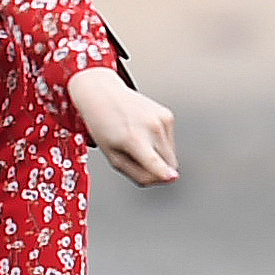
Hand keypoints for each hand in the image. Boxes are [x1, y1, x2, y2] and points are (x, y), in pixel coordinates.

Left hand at [68, 68, 177, 185]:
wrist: (103, 95)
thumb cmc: (104, 126)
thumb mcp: (112, 157)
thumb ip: (137, 174)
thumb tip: (164, 179)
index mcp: (132, 138)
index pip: (153, 160)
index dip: (164, 173)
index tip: (172, 178)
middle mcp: (151, 126)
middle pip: (168, 164)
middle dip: (158, 169)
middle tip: (137, 158)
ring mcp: (161, 119)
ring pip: (171, 154)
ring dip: (158, 154)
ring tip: (137, 140)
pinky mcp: (168, 115)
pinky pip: (170, 141)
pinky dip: (159, 141)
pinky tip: (142, 130)